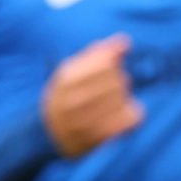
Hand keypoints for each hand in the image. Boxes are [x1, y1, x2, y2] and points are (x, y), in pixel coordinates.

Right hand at [41, 34, 143, 157]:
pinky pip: (130, 120)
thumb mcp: (70, 71)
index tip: (110, 66)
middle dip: (119, 82)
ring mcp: (84, 121)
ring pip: (124, 100)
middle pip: (119, 81)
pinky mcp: (97, 138)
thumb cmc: (64, 96)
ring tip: (114, 103)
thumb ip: (96, 54)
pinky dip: (133, 114)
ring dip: (124, 99)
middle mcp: (73, 99)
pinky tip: (124, 115)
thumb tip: (125, 41)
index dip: (114, 61)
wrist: (47, 134)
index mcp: (66, 79)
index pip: (106, 63)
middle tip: (111, 88)